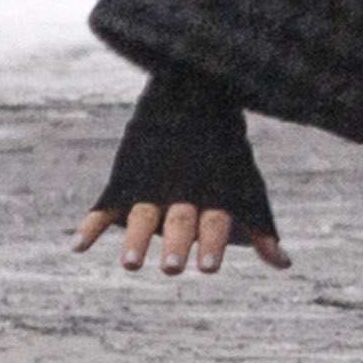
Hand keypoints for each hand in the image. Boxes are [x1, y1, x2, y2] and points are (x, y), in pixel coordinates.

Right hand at [72, 68, 288, 275]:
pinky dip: (90, 226)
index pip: (215, 222)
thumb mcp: (247, 184)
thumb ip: (261, 226)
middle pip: (179, 221)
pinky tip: (78, 247)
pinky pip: (105, 206)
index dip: (212, 243)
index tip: (209, 268)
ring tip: (131, 265)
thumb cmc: (225, 154)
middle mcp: (182, 191)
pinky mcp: (125, 180)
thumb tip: (284, 265)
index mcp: (213, 194)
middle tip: (172, 268)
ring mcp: (150, 186)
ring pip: (142, 215)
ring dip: (135, 240)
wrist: (190, 94)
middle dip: (176, 243)